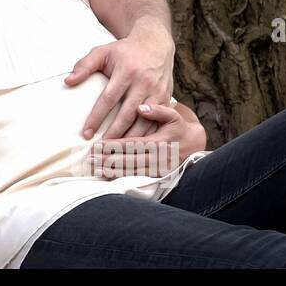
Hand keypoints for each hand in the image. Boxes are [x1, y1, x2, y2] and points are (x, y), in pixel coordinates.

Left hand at [65, 18, 175, 139]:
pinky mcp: (167, 99)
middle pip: (127, 114)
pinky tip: (136, 147)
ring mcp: (157, 92)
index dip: (96, 117)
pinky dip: (147, 135)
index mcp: (126, 72)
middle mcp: (143, 83)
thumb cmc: (124, 51)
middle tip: (100, 149)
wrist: (155, 44)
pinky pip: (157, 122)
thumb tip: (68, 81)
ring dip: (130, 139)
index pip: (108, 99)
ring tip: (117, 153)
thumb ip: (84, 66)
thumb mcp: (102, 52)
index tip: (86, 133)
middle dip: (113, 134)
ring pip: (144, 121)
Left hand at [87, 102, 206, 179]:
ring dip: (112, 171)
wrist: (194, 146)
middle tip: (91, 159)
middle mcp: (159, 158)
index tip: (98, 145)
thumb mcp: (173, 115)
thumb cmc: (179, 127)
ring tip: (95, 169)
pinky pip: (137, 178)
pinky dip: (121, 177)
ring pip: (132, 171)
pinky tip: (108, 176)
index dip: (115, 146)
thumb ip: (158, 110)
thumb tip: (140, 108)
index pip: (133, 144)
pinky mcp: (157, 176)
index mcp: (160, 142)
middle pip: (129, 160)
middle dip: (109, 160)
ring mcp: (158, 169)